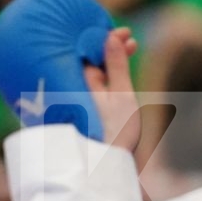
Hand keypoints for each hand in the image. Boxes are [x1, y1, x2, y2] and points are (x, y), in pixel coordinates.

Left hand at [82, 27, 140, 154]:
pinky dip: (104, 74)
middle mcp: (71, 90)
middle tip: (129, 40)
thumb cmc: (114, 133)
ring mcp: (75, 100)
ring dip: (108, 59)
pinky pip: (89, 84)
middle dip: (107, 47)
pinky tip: (117, 68)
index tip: (125, 33)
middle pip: (88, 61)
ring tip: (129, 48)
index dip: (104, 39)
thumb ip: (117, 66)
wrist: (103, 167)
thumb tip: (110, 38)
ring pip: (90, 72)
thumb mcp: (121, 95)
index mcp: (78, 84)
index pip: (87, 52)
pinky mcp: (78, 110)